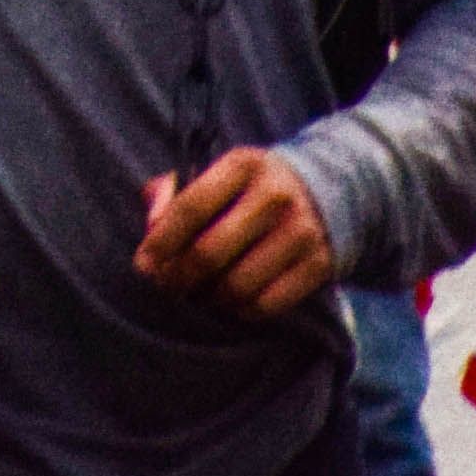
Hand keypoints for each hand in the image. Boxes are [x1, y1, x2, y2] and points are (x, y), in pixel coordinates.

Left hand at [135, 149, 337, 314]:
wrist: (333, 188)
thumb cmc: (255, 187)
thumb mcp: (221, 173)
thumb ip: (176, 192)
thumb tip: (151, 225)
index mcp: (243, 165)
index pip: (192, 206)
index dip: (161, 240)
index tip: (143, 264)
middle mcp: (275, 196)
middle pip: (211, 251)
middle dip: (179, 276)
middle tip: (167, 285)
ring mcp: (301, 231)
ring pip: (238, 285)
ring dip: (209, 298)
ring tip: (200, 293)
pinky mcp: (319, 264)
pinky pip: (267, 304)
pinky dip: (241, 310)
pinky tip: (232, 301)